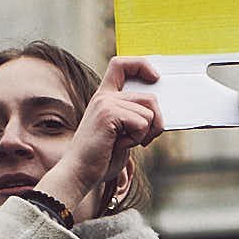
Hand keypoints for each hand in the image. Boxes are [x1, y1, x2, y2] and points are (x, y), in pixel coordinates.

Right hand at [37, 56, 161, 216]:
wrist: (79, 174)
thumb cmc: (101, 158)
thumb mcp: (121, 132)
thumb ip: (134, 117)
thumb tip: (159, 111)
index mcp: (105, 97)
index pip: (121, 65)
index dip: (141, 65)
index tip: (155, 77)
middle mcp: (104, 96)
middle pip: (149, 97)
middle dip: (156, 122)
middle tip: (142, 139)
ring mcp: (105, 104)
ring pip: (149, 112)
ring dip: (145, 133)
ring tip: (125, 142)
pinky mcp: (108, 114)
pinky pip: (142, 123)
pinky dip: (138, 139)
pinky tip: (120, 145)